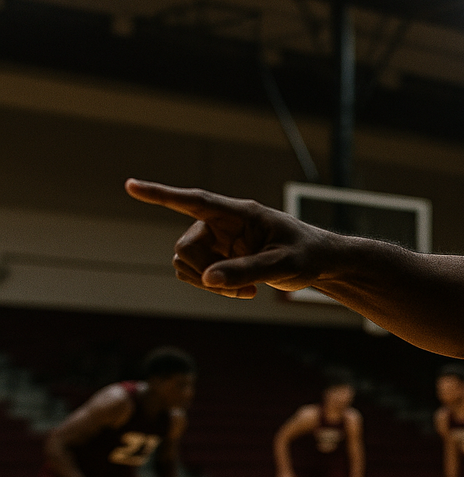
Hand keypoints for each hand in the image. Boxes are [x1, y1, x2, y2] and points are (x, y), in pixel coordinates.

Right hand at [125, 179, 339, 298]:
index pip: (195, 201)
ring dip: (209, 284)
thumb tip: (206, 279)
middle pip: (186, 247)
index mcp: (240, 213)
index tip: (130, 185)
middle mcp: (223, 223)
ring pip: (187, 263)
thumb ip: (247, 270)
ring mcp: (219, 240)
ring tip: (247, 291)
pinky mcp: (220, 257)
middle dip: (203, 273)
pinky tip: (245, 292)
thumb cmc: (307, 254)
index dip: (161, 195)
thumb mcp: (283, 264)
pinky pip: (198, 275)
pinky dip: (214, 288)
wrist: (319, 262)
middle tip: (239, 290)